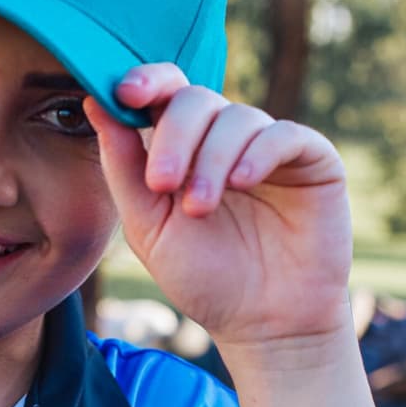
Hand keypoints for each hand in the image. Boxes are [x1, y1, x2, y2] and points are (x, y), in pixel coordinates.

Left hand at [84, 66, 354, 370]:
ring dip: (210, 159)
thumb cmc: (204, 279)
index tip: (123, 93)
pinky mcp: (312, 159)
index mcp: (184, 150)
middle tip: (160, 183)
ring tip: (199, 208)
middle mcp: (225, 140)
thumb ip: (123, 169)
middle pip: (195, 99)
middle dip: (173, 135)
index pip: (164, 94)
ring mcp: (268, 146)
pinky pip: (283, 134)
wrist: (261, 323)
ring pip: (236, 118)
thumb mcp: (149, 228)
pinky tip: (240, 183)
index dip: (145, 83)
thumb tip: (94, 103)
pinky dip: (257, 153)